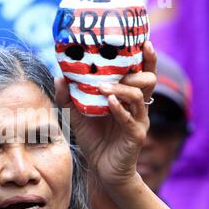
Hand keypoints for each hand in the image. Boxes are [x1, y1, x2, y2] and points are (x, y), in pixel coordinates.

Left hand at [55, 42, 155, 194]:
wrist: (102, 169)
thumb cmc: (94, 138)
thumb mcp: (78, 115)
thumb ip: (69, 97)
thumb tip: (59, 76)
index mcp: (128, 97)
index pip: (142, 72)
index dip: (147, 57)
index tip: (143, 40)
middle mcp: (138, 106)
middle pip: (148, 80)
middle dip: (135, 70)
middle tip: (118, 67)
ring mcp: (139, 121)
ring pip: (138, 98)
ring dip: (121, 89)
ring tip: (102, 88)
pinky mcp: (135, 136)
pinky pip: (131, 120)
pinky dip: (120, 109)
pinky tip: (108, 103)